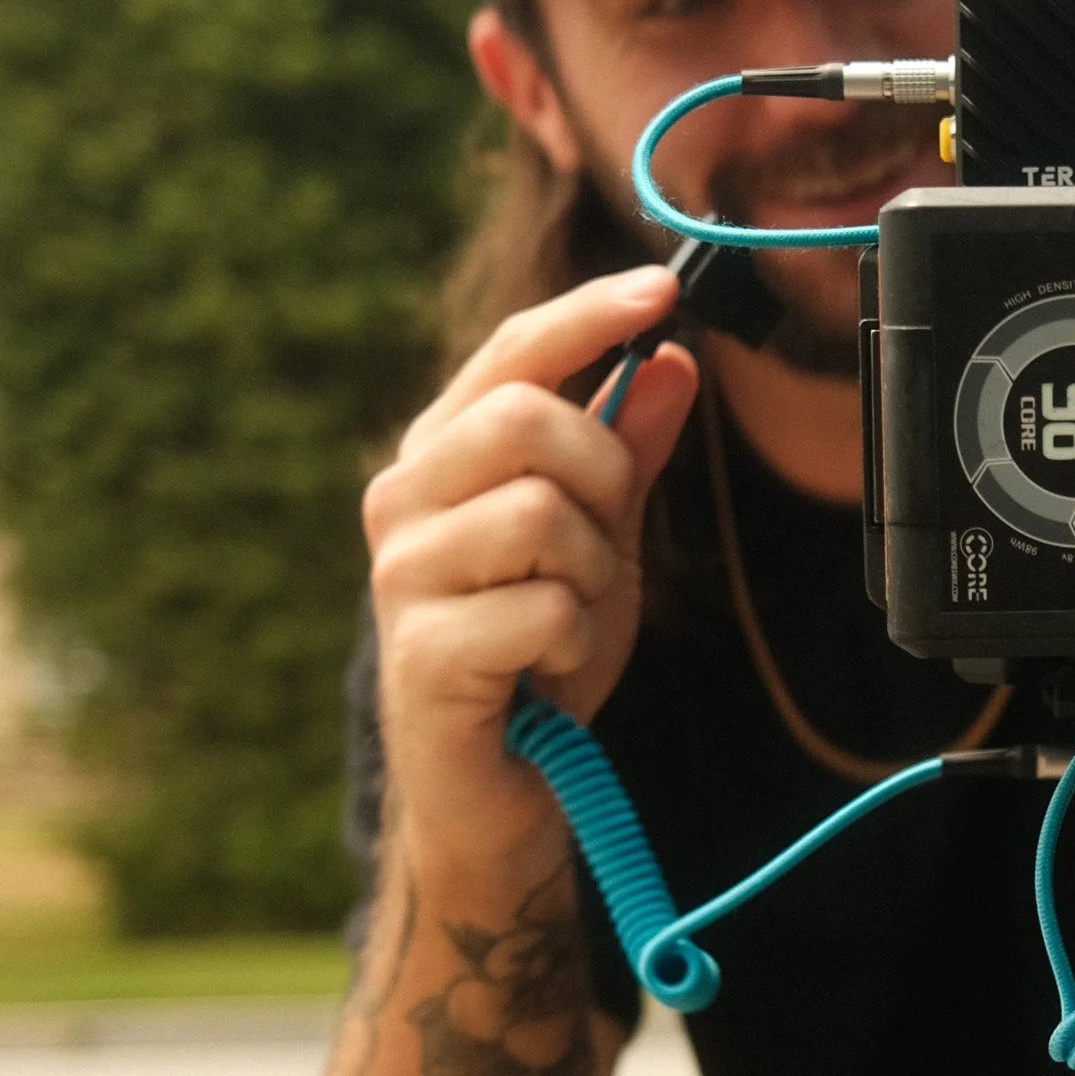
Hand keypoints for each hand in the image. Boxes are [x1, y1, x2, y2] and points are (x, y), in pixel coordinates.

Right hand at [363, 269, 697, 897]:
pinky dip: (575, 643)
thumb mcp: (605, 543)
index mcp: (441, 458)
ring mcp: (402, 575)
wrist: (504, 788)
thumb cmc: (543, 658)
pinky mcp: (420, 651)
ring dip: (593, 576)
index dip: (587, 315)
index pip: (509, 353)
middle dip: (604, 480)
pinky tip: (547, 673)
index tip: (662, 287)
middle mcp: (403, 500)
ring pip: (542, 514)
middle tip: (606, 546)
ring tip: (567, 623)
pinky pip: (544, 608)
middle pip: (528, 419)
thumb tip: (672, 360)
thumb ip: (631, 453)